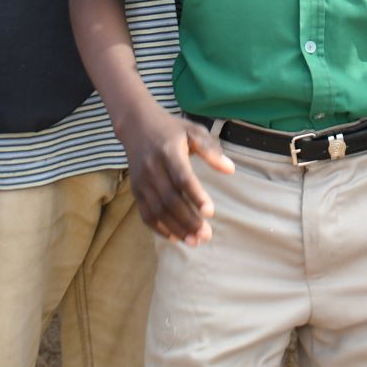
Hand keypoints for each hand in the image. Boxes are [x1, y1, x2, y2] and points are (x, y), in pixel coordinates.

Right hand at [125, 108, 235, 244]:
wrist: (137, 124)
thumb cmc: (171, 129)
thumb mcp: (193, 131)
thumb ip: (211, 150)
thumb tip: (230, 169)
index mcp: (169, 152)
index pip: (182, 178)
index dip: (196, 196)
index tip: (210, 213)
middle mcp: (153, 168)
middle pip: (170, 200)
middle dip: (188, 220)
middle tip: (206, 235)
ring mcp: (142, 180)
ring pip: (158, 210)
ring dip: (176, 228)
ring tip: (194, 241)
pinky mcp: (136, 190)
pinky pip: (146, 214)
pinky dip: (159, 228)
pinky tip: (175, 238)